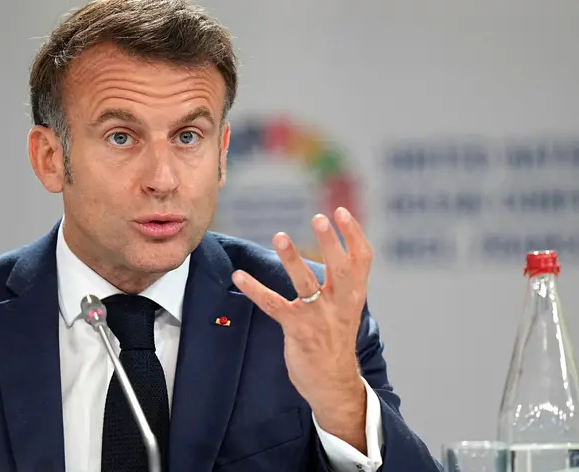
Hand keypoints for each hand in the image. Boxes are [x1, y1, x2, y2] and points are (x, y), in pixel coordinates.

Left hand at [231, 207, 372, 452]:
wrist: (333, 383)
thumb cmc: (336, 339)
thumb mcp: (348, 308)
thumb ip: (343, 282)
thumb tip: (336, 247)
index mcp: (354, 296)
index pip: (362, 260)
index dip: (353, 234)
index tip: (341, 212)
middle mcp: (340, 304)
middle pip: (339, 268)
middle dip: (330, 242)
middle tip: (320, 218)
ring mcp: (318, 317)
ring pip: (306, 284)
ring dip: (292, 259)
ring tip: (279, 236)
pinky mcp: (297, 330)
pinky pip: (273, 305)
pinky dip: (255, 289)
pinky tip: (239, 276)